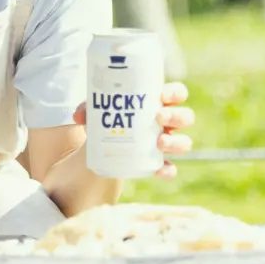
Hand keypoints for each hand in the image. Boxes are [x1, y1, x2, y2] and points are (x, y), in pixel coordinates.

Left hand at [73, 82, 194, 178]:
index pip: (177, 93)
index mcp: (158, 103)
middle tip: (158, 117)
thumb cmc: (109, 118)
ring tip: (159, 142)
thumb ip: (89, 108)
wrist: (105, 146)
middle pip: (186, 117)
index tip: (162, 96)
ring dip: (176, 142)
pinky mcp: (159, 164)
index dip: (176, 93)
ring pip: (184, 142)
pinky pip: (171, 169)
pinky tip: (160, 170)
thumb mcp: (99, 110)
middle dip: (176, 116)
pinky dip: (168, 170)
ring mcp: (165, 143)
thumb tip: (78, 115)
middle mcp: (167, 123)